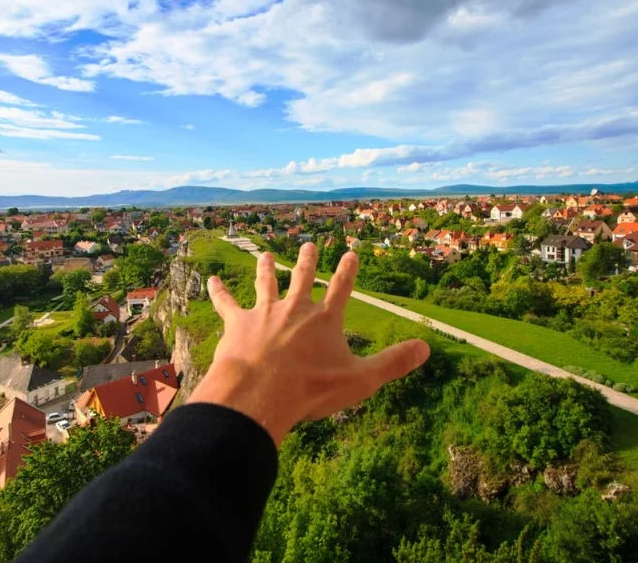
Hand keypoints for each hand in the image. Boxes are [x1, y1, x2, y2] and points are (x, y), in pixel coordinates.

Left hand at [188, 242, 430, 445]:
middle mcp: (295, 308)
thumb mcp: (360, 380)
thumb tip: (427, 348)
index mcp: (325, 319)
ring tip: (265, 255)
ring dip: (267, 268)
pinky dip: (219, 291)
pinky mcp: (237, 323)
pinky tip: (210, 281)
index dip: (348, 270)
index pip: (342, 288)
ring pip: (266, 283)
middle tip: (309, 244)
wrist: (260, 392)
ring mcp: (264, 312)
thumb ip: (393, 363)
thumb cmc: (310, 389)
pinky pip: (227, 303)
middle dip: (308, 261)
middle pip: (303, 278)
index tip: (351, 252)